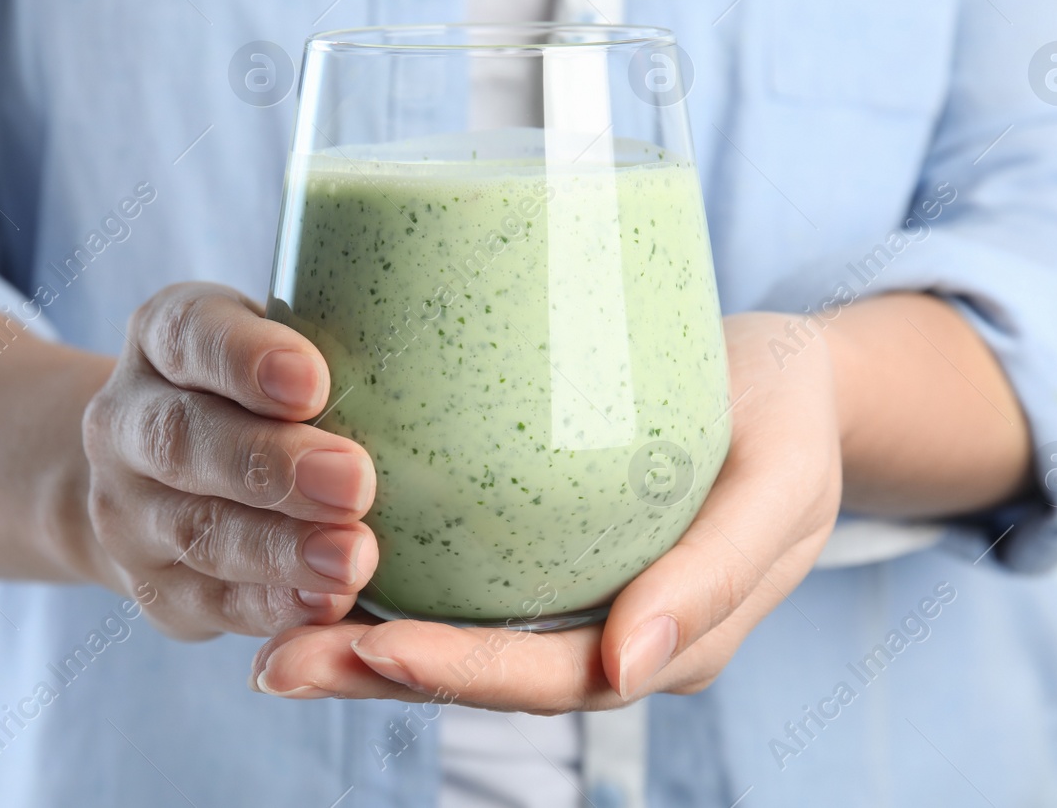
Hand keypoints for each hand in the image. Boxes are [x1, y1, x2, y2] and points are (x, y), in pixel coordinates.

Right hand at [80, 283, 378, 639]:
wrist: (159, 474)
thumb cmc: (260, 394)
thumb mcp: (278, 345)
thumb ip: (333, 351)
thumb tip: (442, 363)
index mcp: (162, 337)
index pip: (189, 333)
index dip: (244, 359)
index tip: (311, 381)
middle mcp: (126, 421)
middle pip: (183, 440)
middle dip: (272, 465)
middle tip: (355, 482)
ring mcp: (127, 510)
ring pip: (197, 530)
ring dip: (279, 549)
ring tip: (354, 559)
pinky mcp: (154, 586)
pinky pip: (211, 601)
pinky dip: (271, 606)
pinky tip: (326, 604)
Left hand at [247, 312, 842, 709]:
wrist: (786, 379)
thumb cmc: (788, 420)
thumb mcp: (779, 486)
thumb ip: (714, 578)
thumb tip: (628, 670)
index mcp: (665, 639)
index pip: (549, 678)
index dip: (461, 673)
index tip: (373, 650)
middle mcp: (607, 636)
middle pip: (483, 672)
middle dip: (376, 674)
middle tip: (275, 663)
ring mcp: (573, 596)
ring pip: (461, 637)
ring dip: (362, 646)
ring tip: (269, 637)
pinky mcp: (544, 549)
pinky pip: (465, 584)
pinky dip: (391, 590)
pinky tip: (317, 569)